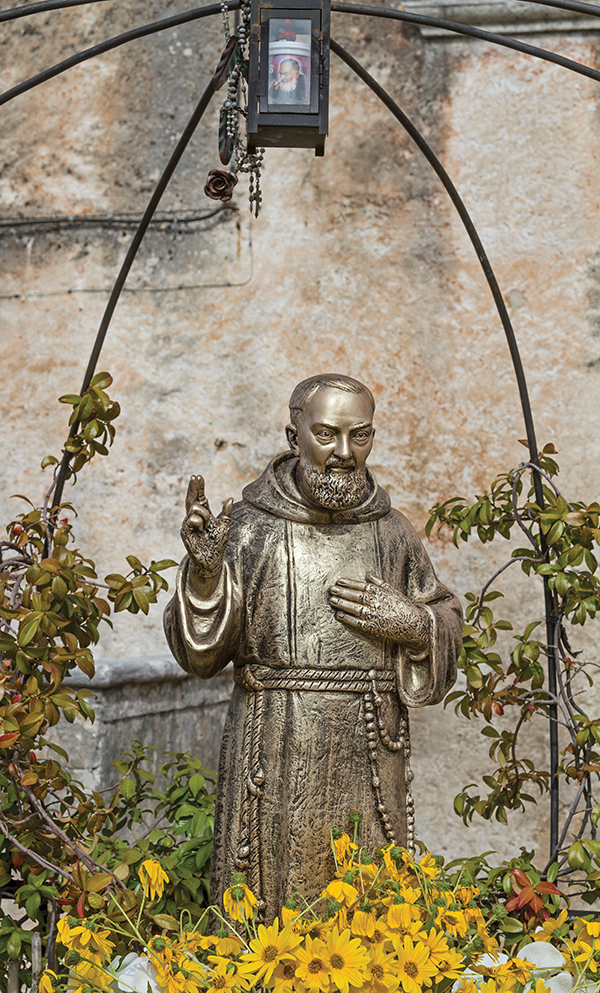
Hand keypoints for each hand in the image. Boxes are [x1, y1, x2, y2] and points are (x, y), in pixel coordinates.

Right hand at [180, 475, 232, 593]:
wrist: (212, 560)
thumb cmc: (217, 543)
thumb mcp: (225, 526)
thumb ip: (227, 512)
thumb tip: (230, 498)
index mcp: (204, 514)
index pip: (200, 497)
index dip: (198, 487)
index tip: (198, 476)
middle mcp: (194, 517)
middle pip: (192, 498)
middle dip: (193, 487)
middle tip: (195, 476)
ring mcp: (188, 523)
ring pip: (194, 507)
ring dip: (204, 514)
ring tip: (207, 525)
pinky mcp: (185, 531)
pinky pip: (192, 519)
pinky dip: (199, 521)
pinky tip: (201, 527)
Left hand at [328, 573, 429, 651]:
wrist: (414, 624)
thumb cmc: (402, 606)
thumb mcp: (393, 591)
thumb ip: (379, 582)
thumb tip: (367, 573)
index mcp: (381, 593)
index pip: (362, 586)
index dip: (349, 583)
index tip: (339, 581)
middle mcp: (377, 604)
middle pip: (356, 596)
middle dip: (342, 592)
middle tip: (331, 589)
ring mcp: (375, 616)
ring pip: (355, 608)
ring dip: (342, 604)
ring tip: (332, 600)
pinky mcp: (374, 628)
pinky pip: (358, 623)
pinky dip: (347, 619)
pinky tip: (338, 615)